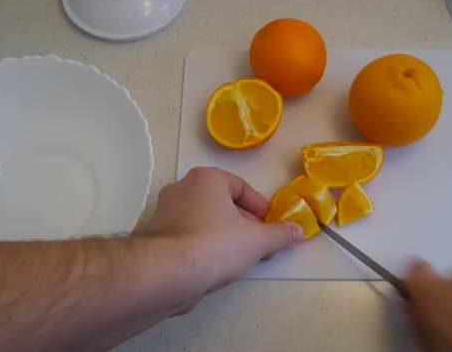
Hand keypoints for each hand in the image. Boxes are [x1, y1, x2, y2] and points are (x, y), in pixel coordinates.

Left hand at [143, 167, 303, 304]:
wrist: (167, 273)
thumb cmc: (215, 245)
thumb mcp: (257, 241)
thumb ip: (280, 234)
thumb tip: (298, 231)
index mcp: (206, 178)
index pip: (240, 187)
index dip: (259, 208)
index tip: (270, 227)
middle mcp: (181, 188)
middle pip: (220, 203)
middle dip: (242, 224)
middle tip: (257, 245)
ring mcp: (164, 212)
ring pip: (203, 221)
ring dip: (222, 236)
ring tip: (238, 259)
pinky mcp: (154, 237)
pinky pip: (187, 237)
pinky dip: (202, 248)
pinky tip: (213, 267)